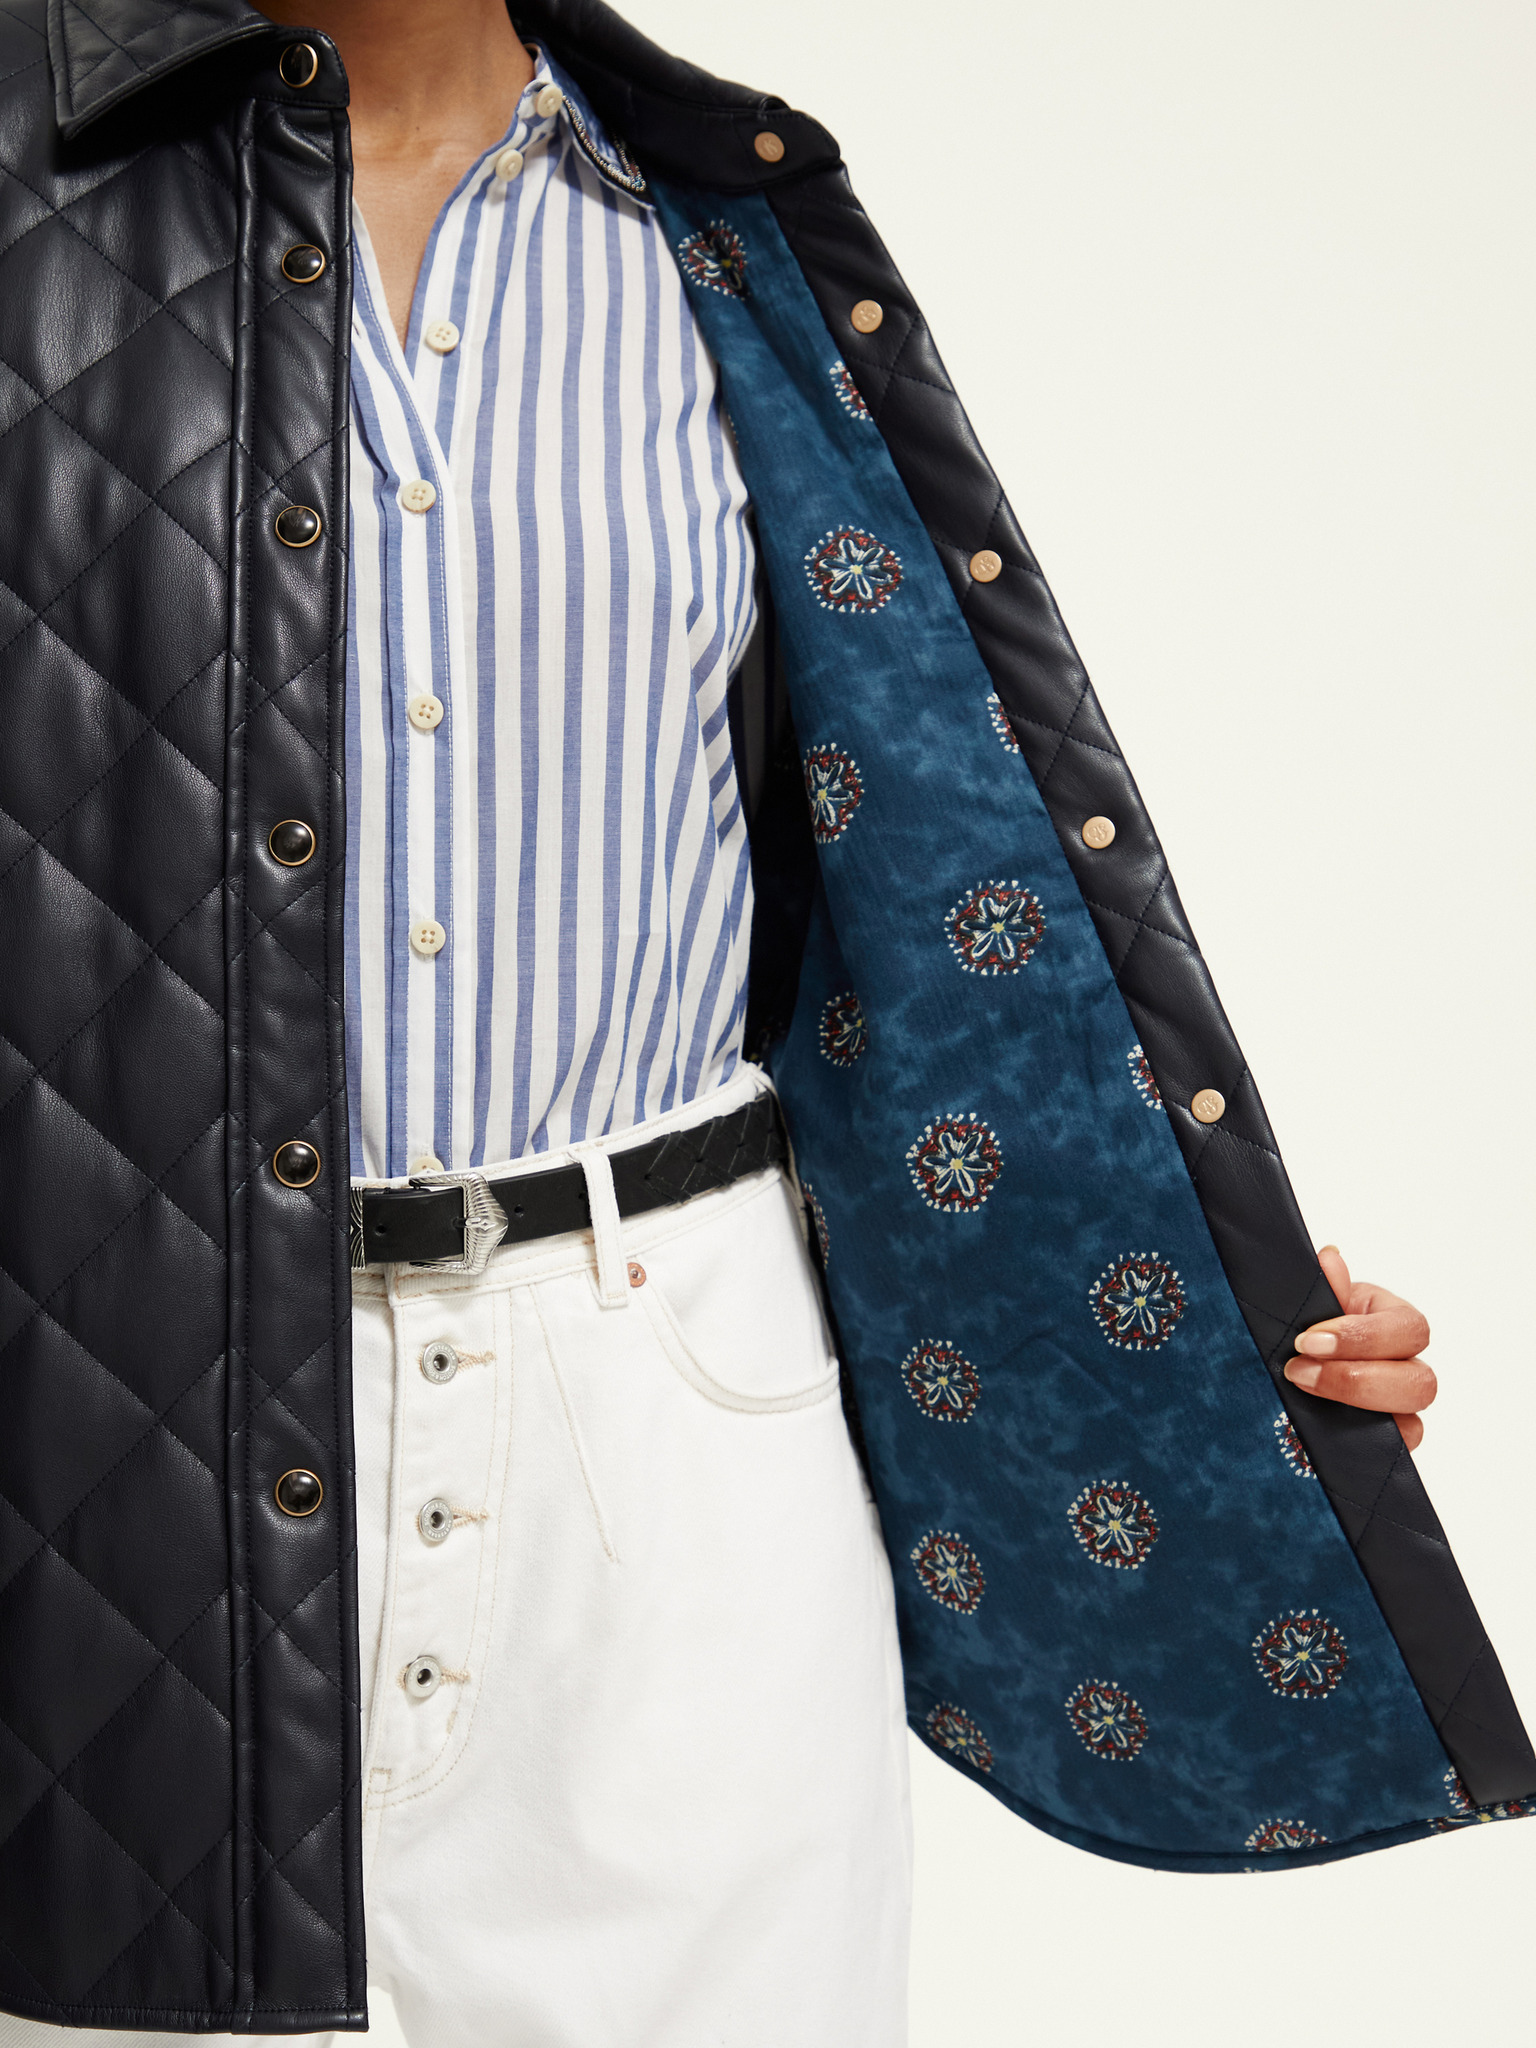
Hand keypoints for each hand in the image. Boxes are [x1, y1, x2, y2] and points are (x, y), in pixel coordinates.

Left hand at [1282, 1245, 1436, 1450]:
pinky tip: (1313, 1433)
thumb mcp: (1310, 1302)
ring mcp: (1396, 1411)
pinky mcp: (1380, 1444)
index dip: (1363, 1337)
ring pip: (1411, 1426)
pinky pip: (1387, 1455)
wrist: (1284, 1360)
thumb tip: (1331, 1259)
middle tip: (1299, 1372)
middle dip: (1357, 1380)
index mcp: (1392, 1322)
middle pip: (1421, 1384)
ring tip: (1302, 1397)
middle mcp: (1404, 1368)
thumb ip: (1322, 1287)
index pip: (1409, 1330)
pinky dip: (1356, 1448)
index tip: (1308, 1341)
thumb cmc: (1304, 1325)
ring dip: (1356, 1414)